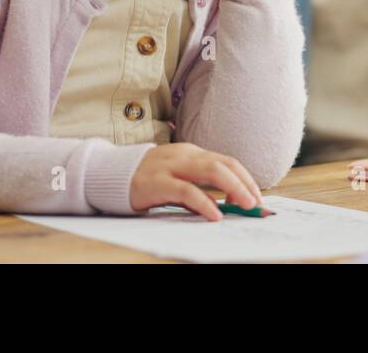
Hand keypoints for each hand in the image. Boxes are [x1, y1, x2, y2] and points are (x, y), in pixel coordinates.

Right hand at [128, 142, 262, 219]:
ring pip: (211, 171)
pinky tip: (215, 214)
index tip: (257, 198)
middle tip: (256, 204)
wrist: (110, 175)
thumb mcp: (177, 180)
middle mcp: (185, 155)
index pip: (227, 161)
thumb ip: (198, 189)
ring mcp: (171, 166)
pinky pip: (186, 190)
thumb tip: (225, 206)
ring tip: (244, 206)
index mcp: (192, 153)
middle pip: (224, 164)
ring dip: (233, 188)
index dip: (246, 178)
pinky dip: (205, 202)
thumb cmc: (149, 180)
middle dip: (245, 183)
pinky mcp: (157, 182)